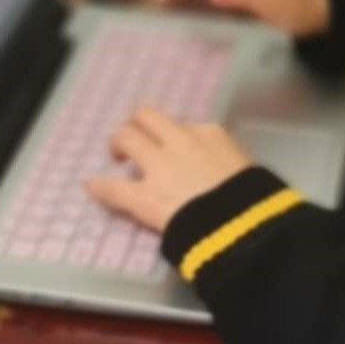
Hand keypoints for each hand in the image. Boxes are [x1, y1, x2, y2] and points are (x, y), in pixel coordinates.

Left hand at [84, 105, 253, 232]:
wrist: (244, 227)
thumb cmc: (253, 200)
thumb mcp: (246, 167)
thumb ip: (226, 160)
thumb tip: (220, 168)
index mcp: (209, 134)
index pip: (182, 124)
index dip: (173, 136)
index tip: (172, 147)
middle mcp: (180, 141)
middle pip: (147, 116)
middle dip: (137, 124)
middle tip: (134, 140)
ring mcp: (159, 167)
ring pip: (127, 137)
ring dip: (118, 143)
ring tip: (116, 155)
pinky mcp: (144, 196)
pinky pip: (114, 188)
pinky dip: (100, 186)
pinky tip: (91, 186)